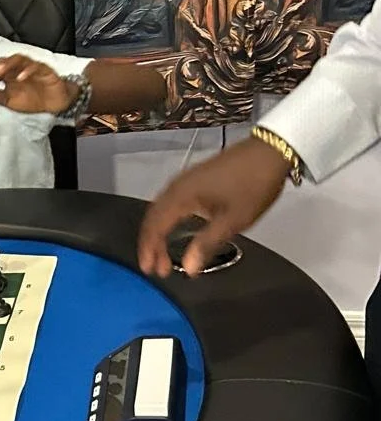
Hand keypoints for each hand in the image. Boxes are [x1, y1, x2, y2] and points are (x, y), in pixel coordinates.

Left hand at [0, 54, 77, 113]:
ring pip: (19, 59)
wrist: (54, 102)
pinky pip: (36, 66)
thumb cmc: (32, 98)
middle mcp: (18, 69)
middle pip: (4, 62)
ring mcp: (31, 68)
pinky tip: (20, 77)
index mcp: (8, 75)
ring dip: (7, 65)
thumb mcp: (9, 100)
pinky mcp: (44, 70)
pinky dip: (27, 70)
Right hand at [137, 135, 289, 277]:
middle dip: (151, 245)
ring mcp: (183, 180)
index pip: (155, 227)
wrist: (270, 150)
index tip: (151, 270)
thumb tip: (189, 268)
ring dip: (157, 232)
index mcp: (181, 196)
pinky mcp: (193, 178)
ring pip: (159, 210)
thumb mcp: (233, 220)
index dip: (150, 251)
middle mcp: (176, 187)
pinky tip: (173, 229)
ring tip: (162, 253)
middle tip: (156, 267)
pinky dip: (165, 220)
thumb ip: (207, 243)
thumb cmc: (253, 185)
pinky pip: (168, 202)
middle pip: (152, 219)